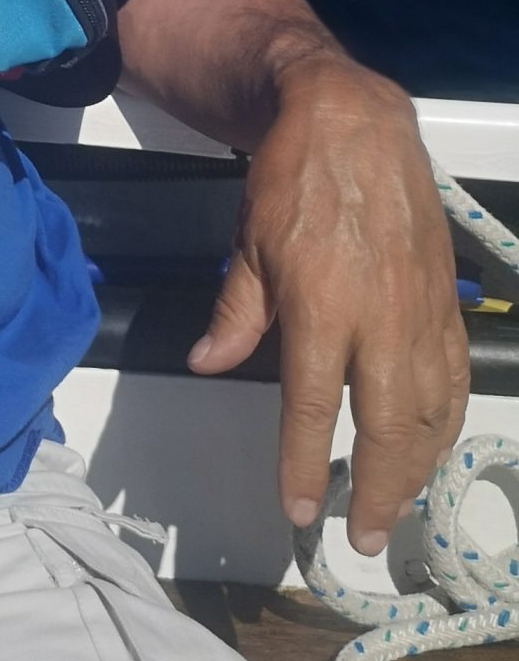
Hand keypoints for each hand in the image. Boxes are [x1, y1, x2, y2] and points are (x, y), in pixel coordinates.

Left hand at [186, 56, 469, 552]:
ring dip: (418, 466)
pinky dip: (447, 420)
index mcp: (322, 307)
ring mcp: (421, 311)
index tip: (301, 509)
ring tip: (399, 504)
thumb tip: (206, 362)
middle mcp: (380, 318)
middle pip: (388, 426)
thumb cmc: (293, 179)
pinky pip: (453, 375)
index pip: (313, 406)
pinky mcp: (445, 300)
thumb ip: (234, 313)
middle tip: (368, 537)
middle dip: (381, 490)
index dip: (306, 464)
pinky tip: (433, 445)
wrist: (355, 123)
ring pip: (432, 410)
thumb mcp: (248, 244)